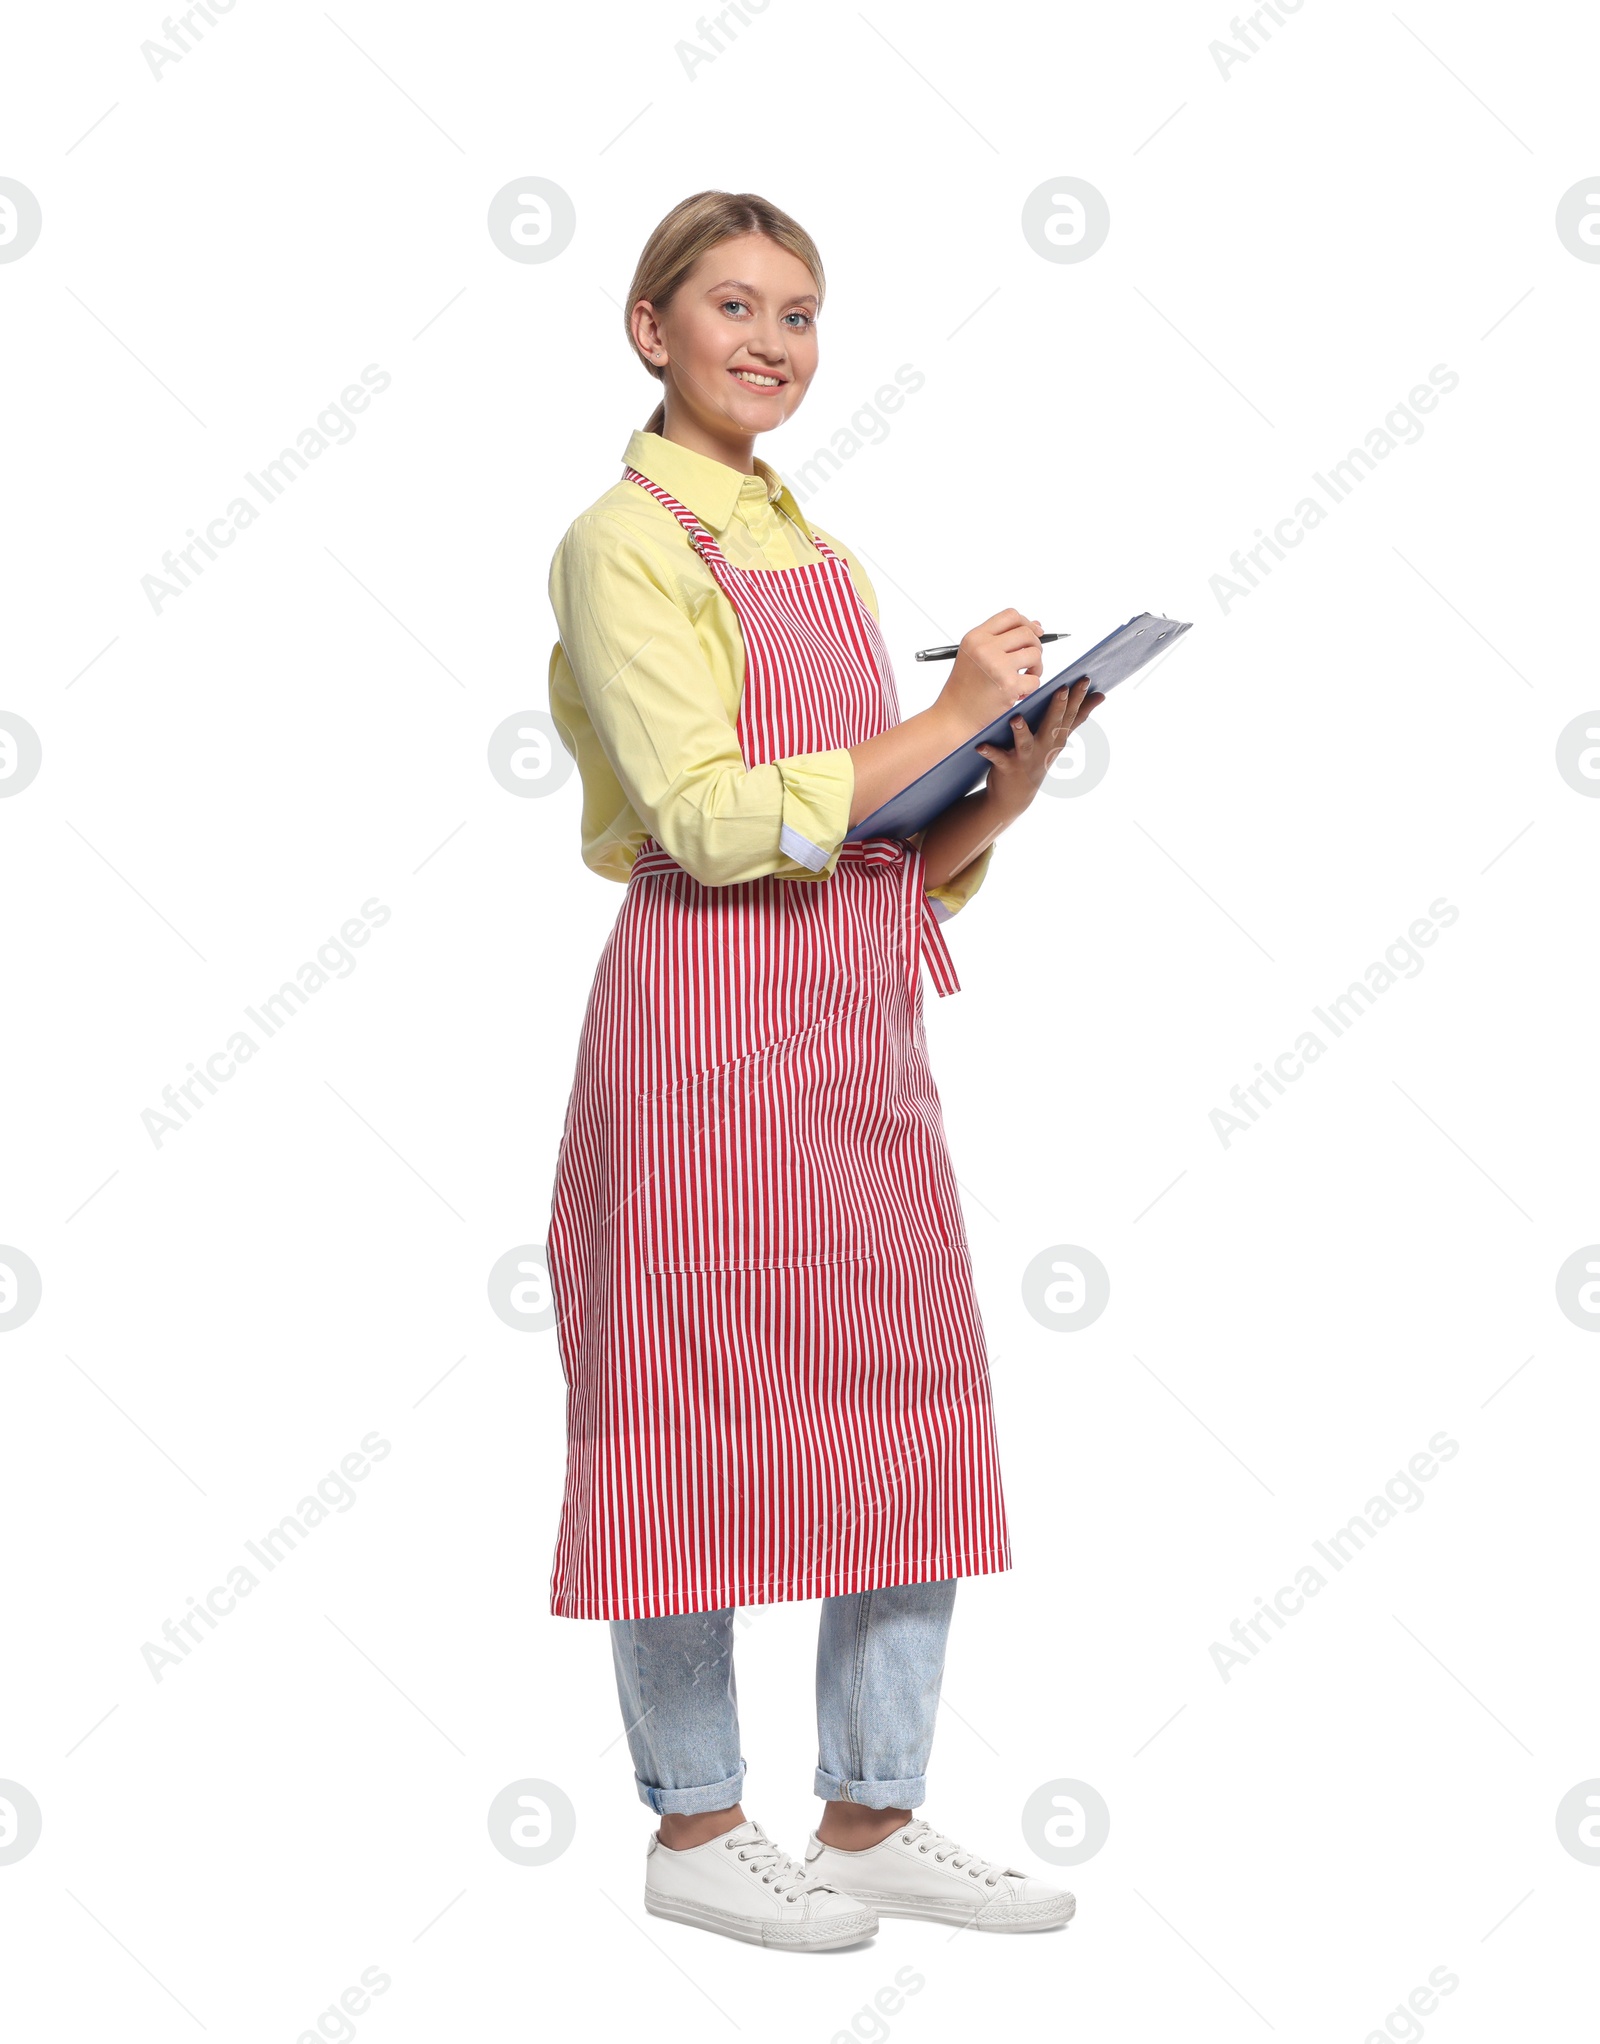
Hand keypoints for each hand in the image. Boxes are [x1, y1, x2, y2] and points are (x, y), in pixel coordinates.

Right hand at [935, 609, 1043, 737]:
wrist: (954, 716)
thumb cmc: (964, 688)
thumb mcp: (974, 656)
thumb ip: (1000, 640)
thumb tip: (1036, 626)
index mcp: (976, 637)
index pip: (1010, 616)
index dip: (1026, 623)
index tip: (1034, 633)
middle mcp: (985, 648)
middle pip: (1026, 633)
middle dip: (1035, 646)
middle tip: (1030, 661)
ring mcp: (997, 666)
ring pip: (1035, 654)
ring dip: (1036, 667)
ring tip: (1025, 677)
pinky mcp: (1008, 685)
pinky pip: (1035, 680)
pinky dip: (1030, 687)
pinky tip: (1019, 692)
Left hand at [974, 675, 1103, 818]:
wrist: (1016, 796)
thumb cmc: (1038, 757)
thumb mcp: (1059, 738)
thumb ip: (1078, 716)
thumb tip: (1101, 695)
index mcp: (1057, 737)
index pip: (1070, 714)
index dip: (1078, 697)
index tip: (1084, 678)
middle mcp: (1044, 747)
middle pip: (1053, 725)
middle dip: (1058, 708)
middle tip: (1062, 689)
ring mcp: (1026, 758)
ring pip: (1024, 743)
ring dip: (1021, 731)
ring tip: (1016, 718)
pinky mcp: (1007, 768)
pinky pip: (997, 759)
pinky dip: (989, 753)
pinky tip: (980, 746)